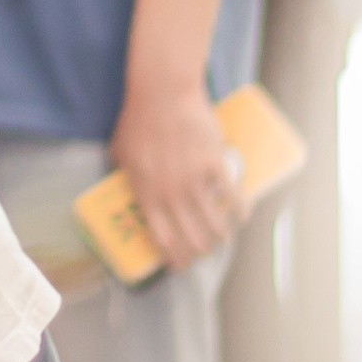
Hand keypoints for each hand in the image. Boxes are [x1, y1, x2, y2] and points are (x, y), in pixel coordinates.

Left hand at [113, 80, 239, 271]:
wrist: (162, 95)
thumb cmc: (136, 121)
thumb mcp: (119, 153)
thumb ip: (125, 175)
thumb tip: (123, 185)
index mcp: (145, 193)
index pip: (162, 237)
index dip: (172, 257)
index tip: (178, 266)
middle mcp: (170, 193)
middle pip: (189, 236)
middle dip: (197, 253)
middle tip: (202, 257)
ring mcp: (194, 180)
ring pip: (212, 221)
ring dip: (220, 237)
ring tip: (222, 242)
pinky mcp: (214, 164)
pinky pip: (232, 194)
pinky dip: (240, 209)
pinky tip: (242, 216)